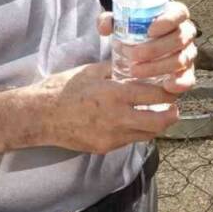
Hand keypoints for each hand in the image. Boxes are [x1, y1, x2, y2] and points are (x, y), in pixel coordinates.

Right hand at [32, 61, 179, 153]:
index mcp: (116, 95)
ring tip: (154, 113)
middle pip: (159, 122)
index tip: (173, 88)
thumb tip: (133, 64)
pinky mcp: (104, 147)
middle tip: (172, 107)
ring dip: (154, 124)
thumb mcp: (92, 71)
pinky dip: (136, 131)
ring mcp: (112, 136)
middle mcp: (117, 118)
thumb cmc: (63, 89)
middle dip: (171, 114)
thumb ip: (116, 69)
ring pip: (147, 135)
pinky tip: (132, 121)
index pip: (156, 96)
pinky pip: (130, 140)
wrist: (40, 116)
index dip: (170, 93)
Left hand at [98, 1, 197, 94]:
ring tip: (134, 70)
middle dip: (155, 48)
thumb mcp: (122, 23)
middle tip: (132, 55)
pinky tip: (165, 85)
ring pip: (181, 59)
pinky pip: (188, 79)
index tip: (149, 30)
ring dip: (158, 66)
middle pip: (179, 38)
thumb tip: (105, 27)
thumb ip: (110, 20)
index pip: (180, 13)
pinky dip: (179, 83)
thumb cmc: (134, 32)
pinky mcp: (187, 73)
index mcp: (175, 16)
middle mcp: (185, 34)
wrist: (142, 51)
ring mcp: (188, 54)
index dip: (168, 20)